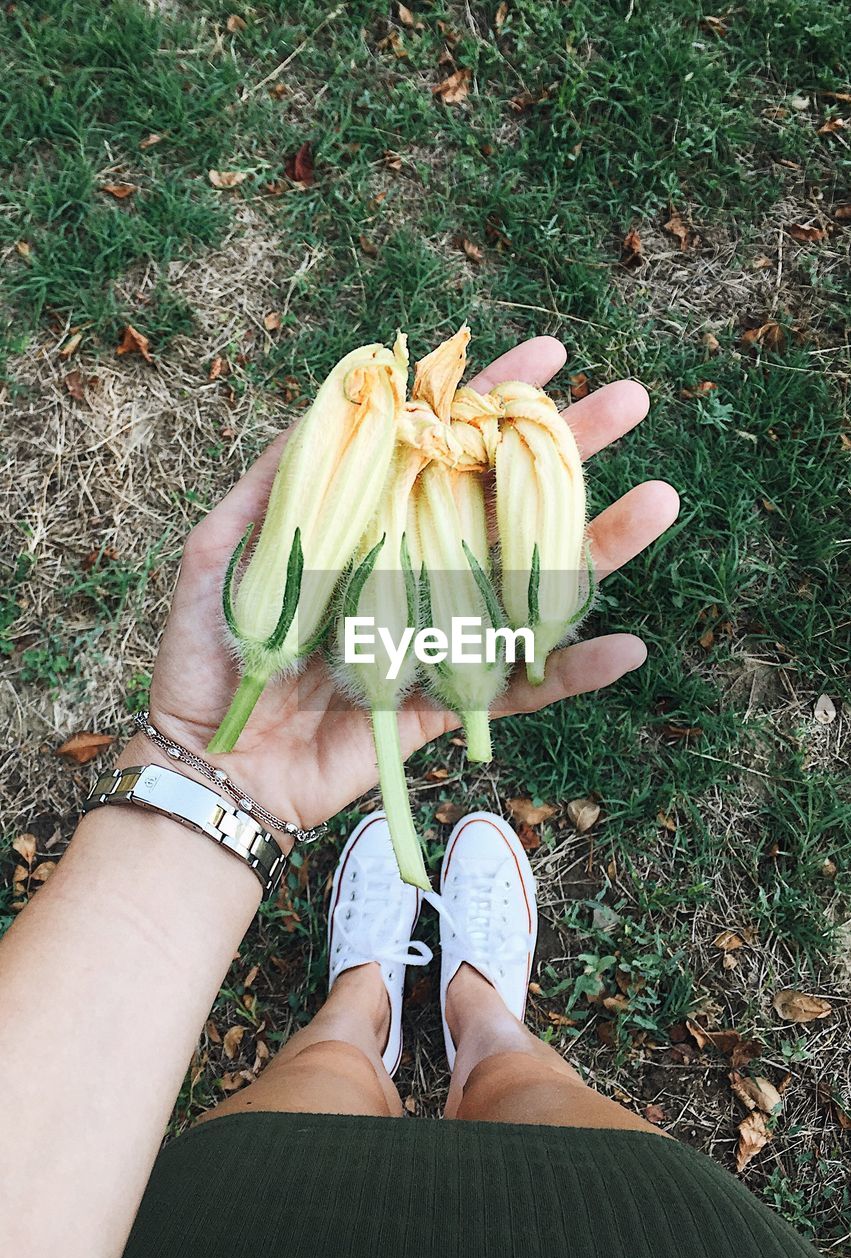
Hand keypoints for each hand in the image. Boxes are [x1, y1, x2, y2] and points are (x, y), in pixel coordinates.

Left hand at [146, 337, 678, 829]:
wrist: (214, 760)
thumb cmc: (207, 654)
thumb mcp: (219, 551)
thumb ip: (273, 484)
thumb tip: (333, 405)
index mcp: (370, 525)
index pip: (439, 448)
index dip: (489, 401)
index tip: (547, 355)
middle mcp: (415, 569)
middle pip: (505, 502)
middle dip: (568, 452)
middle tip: (631, 401)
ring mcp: (440, 632)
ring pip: (530, 583)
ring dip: (599, 546)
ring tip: (660, 502)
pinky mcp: (447, 699)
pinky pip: (521, 686)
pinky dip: (573, 673)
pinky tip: (630, 649)